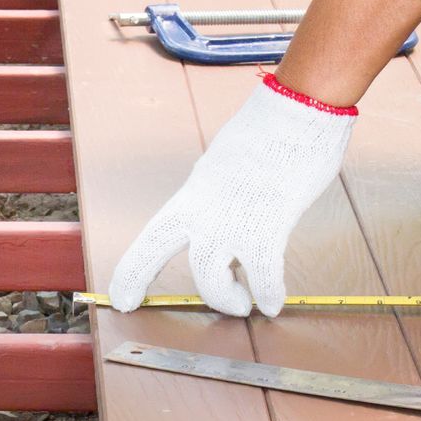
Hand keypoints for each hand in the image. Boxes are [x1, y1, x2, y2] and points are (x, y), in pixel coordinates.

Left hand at [108, 74, 355, 316]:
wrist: (298, 111)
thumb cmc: (271, 133)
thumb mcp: (225, 165)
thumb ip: (217, 193)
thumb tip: (223, 208)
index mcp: (193, 194)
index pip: (152, 236)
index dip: (133, 271)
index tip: (122, 298)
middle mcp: (204, 209)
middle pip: (167, 255)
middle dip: (164, 285)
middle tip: (214, 309)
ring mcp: (233, 218)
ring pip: (211, 277)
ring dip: (228, 299)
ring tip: (243, 304)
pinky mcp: (268, 224)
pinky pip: (263, 274)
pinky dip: (268, 293)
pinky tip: (274, 302)